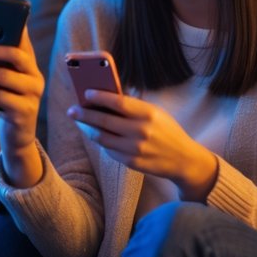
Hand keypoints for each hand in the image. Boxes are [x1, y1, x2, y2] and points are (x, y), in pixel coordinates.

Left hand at [68, 91, 218, 200]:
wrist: (184, 159)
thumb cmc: (167, 131)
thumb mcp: (156, 113)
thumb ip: (133, 107)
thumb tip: (104, 99)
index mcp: (148, 113)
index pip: (118, 102)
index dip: (99, 97)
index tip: (86, 93)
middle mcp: (141, 131)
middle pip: (105, 121)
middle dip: (85, 114)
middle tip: (72, 110)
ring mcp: (135, 149)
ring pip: (102, 138)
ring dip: (88, 129)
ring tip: (80, 122)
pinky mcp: (131, 163)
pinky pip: (109, 150)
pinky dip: (100, 141)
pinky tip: (95, 134)